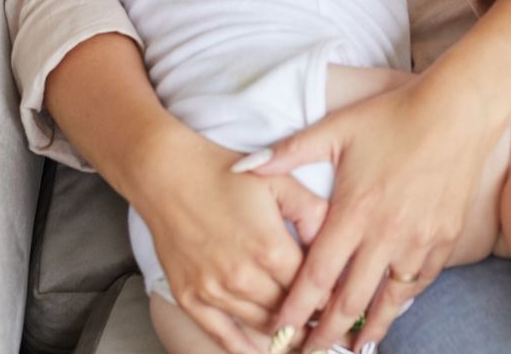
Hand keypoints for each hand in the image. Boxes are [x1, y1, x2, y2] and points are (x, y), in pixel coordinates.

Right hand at [128, 125, 331, 353]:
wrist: (167, 174)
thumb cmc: (222, 173)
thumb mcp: (280, 182)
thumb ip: (313, 213)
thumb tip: (334, 244)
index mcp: (271, 249)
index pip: (313, 289)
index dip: (330, 298)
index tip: (343, 304)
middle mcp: (243, 277)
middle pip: (289, 312)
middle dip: (312, 320)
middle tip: (329, 326)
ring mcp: (214, 291)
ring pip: (262, 326)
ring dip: (285, 336)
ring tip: (304, 338)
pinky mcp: (190, 297)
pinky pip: (222, 336)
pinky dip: (245, 349)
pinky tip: (264, 352)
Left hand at [236, 74, 503, 351]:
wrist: (458, 111)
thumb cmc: (394, 116)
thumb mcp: (336, 128)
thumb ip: (288, 152)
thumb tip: (242, 167)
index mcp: (354, 211)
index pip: (317, 276)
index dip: (296, 309)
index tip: (281, 331)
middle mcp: (385, 234)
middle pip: (350, 299)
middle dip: (326, 333)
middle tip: (310, 353)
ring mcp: (418, 239)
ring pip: (389, 299)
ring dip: (368, 328)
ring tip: (353, 348)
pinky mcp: (444, 237)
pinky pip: (420, 280)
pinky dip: (403, 300)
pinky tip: (392, 310)